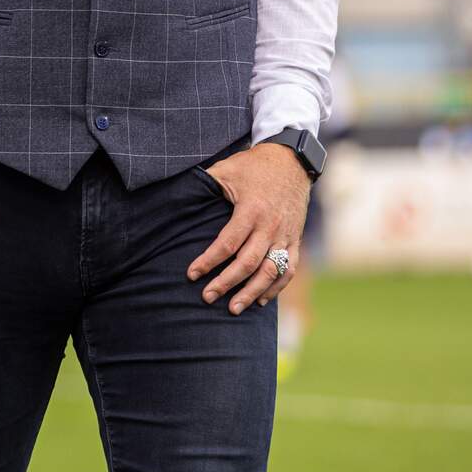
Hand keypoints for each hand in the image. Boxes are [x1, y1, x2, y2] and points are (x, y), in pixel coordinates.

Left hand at [185, 144, 310, 314]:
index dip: (208, 261)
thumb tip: (175, 194)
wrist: (291, 162)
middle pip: (248, 263)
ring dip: (252, 293)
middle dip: (226, 283)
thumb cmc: (253, 166)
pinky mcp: (295, 240)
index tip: (191, 274)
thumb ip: (205, 184)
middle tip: (207, 297)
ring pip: (270, 271)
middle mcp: (270, 226)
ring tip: (233, 309)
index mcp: (251, 210)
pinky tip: (261, 301)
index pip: (228, 243)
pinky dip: (276, 287)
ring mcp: (285, 235)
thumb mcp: (226, 169)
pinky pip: (288, 269)